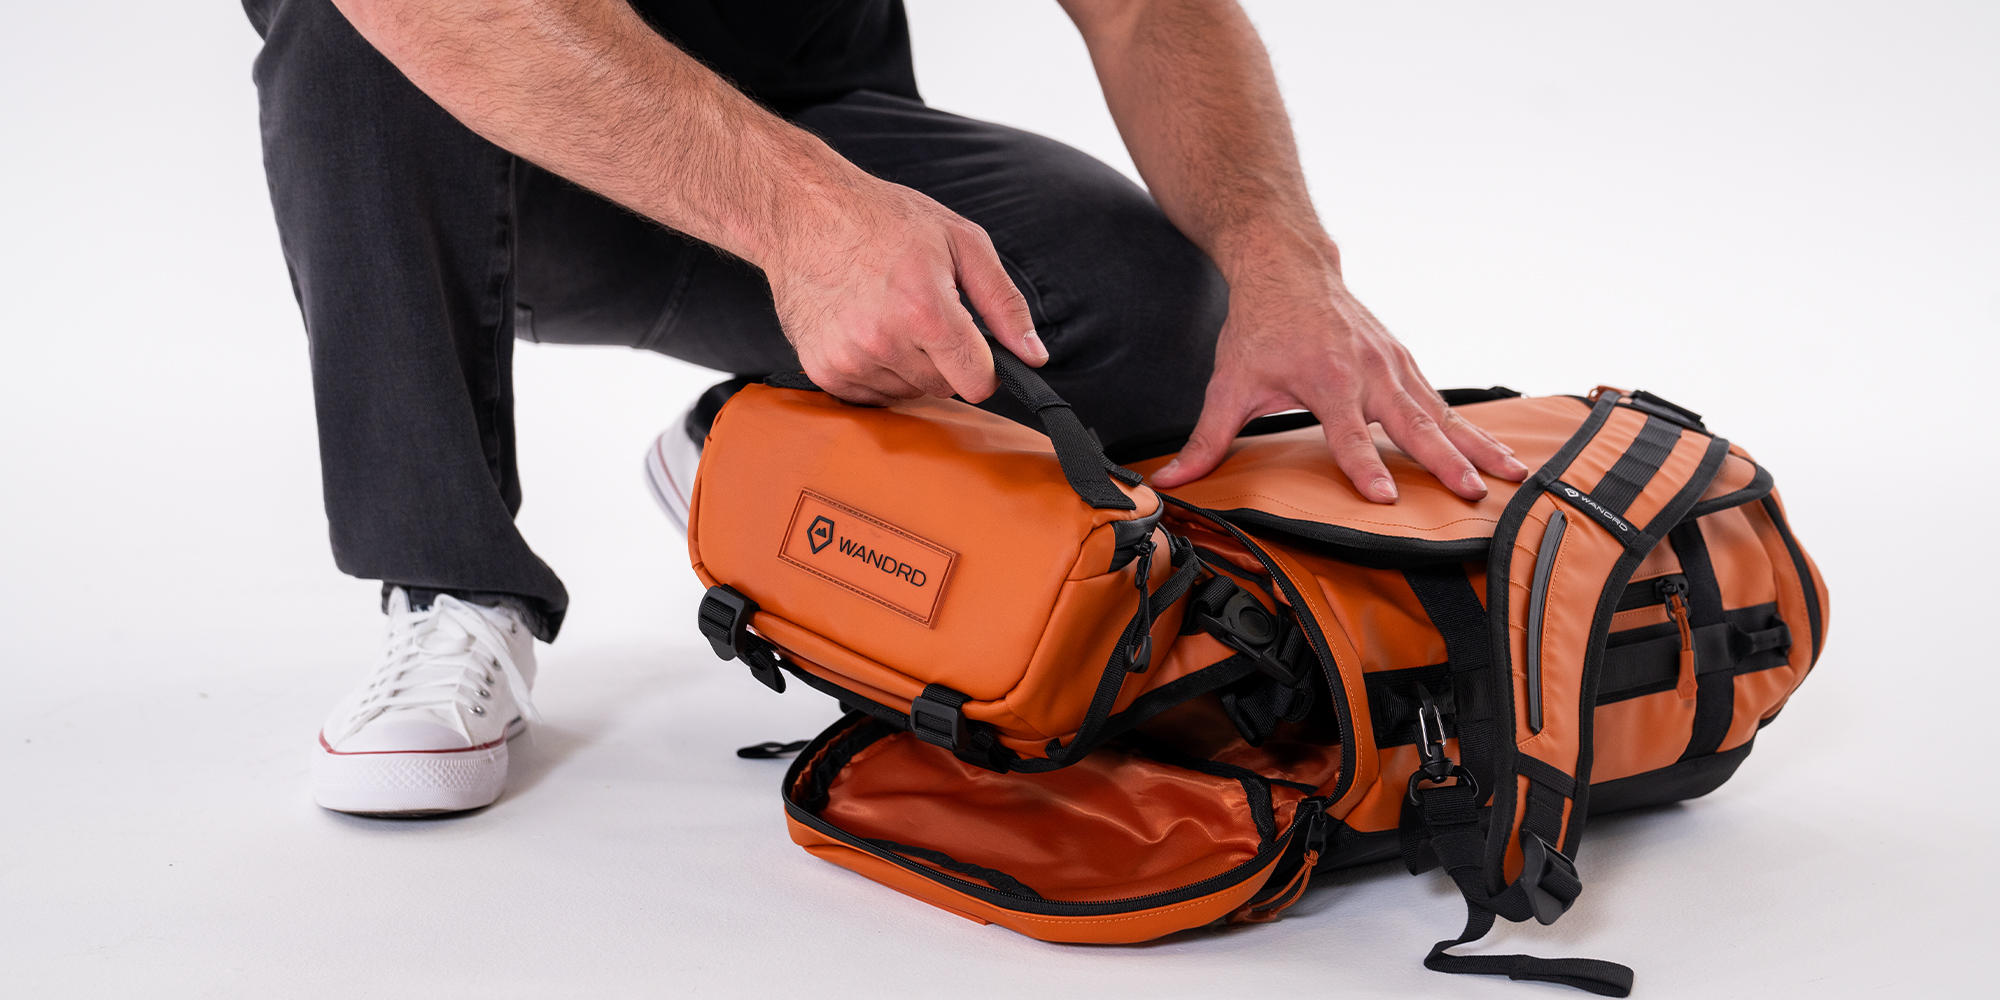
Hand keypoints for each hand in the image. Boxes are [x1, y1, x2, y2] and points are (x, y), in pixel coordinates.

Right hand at [762, 171, 1045, 404]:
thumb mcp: (961, 242)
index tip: (974, 344)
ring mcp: (848, 359)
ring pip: (907, 393)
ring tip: (890, 315)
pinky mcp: (822, 370)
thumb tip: (1034, 355)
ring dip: (909, 366)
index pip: (977, 383)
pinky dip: (877, 371)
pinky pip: (871, 395)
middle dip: (945, 360)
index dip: (985, 366)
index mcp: (925, 310)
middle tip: (924, 313)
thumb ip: (1004, 303)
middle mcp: (883, 341)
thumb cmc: (884, 219)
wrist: (802, 211)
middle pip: (943, 388)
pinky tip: (865, 330)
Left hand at [1149, 238, 1528, 500]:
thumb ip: (1207, 438)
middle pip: (1411, 424)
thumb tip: (1172, 479)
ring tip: (1512, 476)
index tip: (1384, 500)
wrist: (1288, 262)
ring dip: (1477, 445)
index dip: (1363, 467)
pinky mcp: (1403, 361)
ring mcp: (1392, 364)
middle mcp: (1367, 369)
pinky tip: (1495, 453)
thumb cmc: (1259, 323)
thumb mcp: (1228, 382)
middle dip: (1445, 461)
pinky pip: (1441, 400)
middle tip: (1474, 493)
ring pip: (1441, 413)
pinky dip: (1470, 427)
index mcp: (1325, 377)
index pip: (1346, 433)